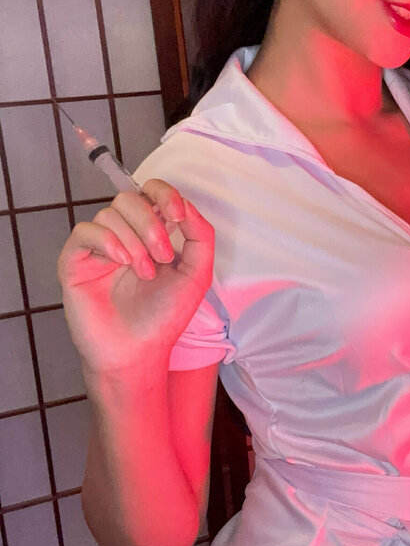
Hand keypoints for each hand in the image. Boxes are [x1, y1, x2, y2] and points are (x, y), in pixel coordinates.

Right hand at [57, 180, 215, 374]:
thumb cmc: (164, 317)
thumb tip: (186, 206)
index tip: (177, 216)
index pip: (151, 193)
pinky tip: (121, 261)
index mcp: (151, 234)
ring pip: (109, 214)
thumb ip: (200, 236)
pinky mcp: (74, 262)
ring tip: (144, 273)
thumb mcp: (197, 274)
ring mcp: (98, 248)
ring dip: (134, 241)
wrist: (137, 352)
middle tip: (163, 257)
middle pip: (129, 199)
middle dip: (151, 224)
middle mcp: (123, 235)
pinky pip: (84, 232)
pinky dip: (107, 241)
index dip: (165, 194)